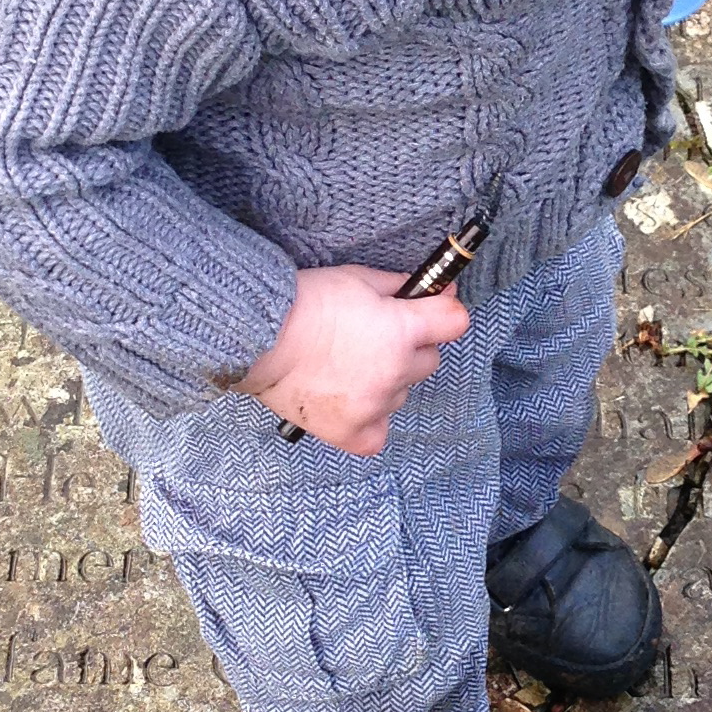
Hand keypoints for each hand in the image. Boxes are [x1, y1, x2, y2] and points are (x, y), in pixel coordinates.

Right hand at [242, 263, 468, 454]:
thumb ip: (400, 287)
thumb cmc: (303, 303)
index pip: (455, 322)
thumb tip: (435, 292)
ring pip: (401, 394)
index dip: (443, 312)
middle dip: (410, 347)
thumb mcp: (357, 279)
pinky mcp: (350, 432)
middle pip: (428, 361)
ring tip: (347, 366)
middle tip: (374, 338)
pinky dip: (369, 419)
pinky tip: (350, 401)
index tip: (431, 310)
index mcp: (401, 331)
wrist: (256, 336)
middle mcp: (395, 372)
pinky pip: (378, 432)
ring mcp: (374, 406)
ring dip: (387, 381)